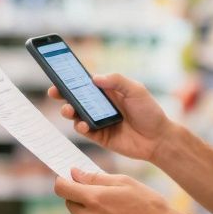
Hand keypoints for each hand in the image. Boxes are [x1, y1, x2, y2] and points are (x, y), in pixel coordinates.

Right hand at [48, 74, 171, 161]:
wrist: (158, 139)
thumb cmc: (150, 111)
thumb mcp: (136, 90)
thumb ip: (116, 81)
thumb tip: (94, 78)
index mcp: (108, 91)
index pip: (85, 83)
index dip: (71, 79)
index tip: (58, 75)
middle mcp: (100, 105)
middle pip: (76, 98)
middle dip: (62, 94)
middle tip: (54, 92)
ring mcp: (98, 121)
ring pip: (76, 115)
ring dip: (68, 111)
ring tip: (68, 110)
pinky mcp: (99, 136)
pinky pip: (84, 131)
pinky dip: (80, 127)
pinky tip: (83, 124)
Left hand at [54, 168, 176, 213]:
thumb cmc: (150, 207)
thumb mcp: (125, 183)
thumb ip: (96, 177)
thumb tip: (75, 173)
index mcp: (95, 199)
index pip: (62, 188)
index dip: (63, 181)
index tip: (69, 180)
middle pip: (70, 203)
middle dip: (81, 196)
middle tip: (103, 196)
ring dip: (90, 213)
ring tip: (116, 213)